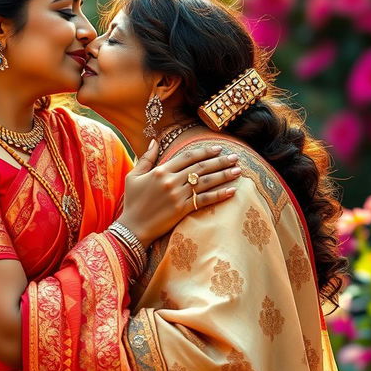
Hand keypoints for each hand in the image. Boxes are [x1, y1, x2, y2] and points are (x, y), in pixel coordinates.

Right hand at [117, 140, 239, 247]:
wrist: (132, 228)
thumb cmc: (132, 202)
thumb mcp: (133, 176)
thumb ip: (145, 158)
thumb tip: (154, 141)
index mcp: (160, 171)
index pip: (187, 157)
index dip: (204, 151)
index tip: (218, 148)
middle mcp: (171, 181)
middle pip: (201, 167)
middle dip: (220, 161)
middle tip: (235, 157)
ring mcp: (178, 196)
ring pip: (206, 182)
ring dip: (224, 175)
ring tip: (238, 170)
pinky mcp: (182, 210)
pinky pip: (205, 200)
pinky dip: (219, 195)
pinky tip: (232, 190)